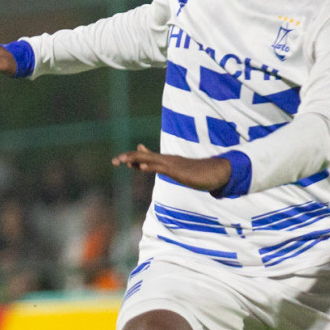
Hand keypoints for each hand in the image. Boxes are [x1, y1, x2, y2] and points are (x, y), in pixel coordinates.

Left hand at [112, 144, 230, 191]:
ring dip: (136, 160)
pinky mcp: (178, 171)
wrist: (215, 172)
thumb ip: (172, 170)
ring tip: (122, 160)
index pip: (145, 158)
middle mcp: (167, 160)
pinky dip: (151, 166)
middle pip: (144, 157)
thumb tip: (162, 168)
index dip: (132, 158)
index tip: (118, 160)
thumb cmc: (196, 172)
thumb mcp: (179, 171)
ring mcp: (172, 164)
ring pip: (150, 160)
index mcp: (166, 161)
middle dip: (129, 158)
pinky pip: (162, 168)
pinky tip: (142, 166)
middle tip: (114, 160)